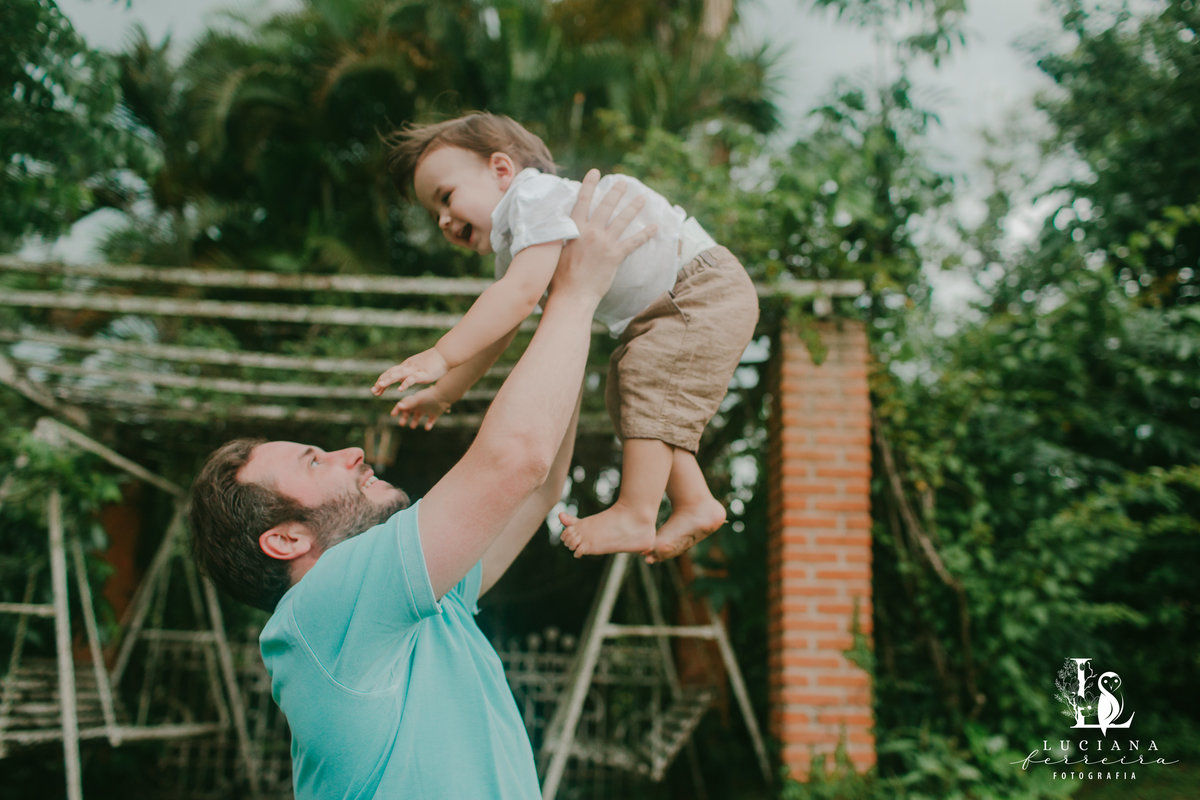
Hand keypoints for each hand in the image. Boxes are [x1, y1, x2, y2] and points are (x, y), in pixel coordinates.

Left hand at [371, 348, 449, 394]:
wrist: (445, 354)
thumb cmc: (434, 362)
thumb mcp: (417, 368)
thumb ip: (408, 374)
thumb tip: (400, 380)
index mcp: (406, 366)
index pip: (390, 372)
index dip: (382, 380)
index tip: (375, 389)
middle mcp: (408, 367)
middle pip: (391, 374)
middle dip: (381, 382)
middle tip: (373, 391)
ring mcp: (414, 370)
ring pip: (398, 375)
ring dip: (388, 380)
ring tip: (380, 386)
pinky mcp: (422, 374)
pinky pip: (412, 379)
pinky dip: (405, 384)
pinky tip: (400, 389)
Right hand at [391, 385, 452, 428]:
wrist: (444, 395)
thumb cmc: (430, 396)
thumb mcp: (417, 399)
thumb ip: (408, 403)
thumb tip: (398, 406)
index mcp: (414, 401)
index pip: (403, 405)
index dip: (397, 409)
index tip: (393, 415)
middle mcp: (419, 405)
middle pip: (409, 412)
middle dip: (405, 417)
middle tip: (401, 424)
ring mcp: (427, 409)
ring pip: (419, 416)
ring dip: (415, 421)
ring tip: (412, 426)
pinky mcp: (435, 413)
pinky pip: (431, 420)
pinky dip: (429, 424)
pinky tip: (428, 428)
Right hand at [549, 170, 657, 303]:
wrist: (572, 295)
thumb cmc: (559, 277)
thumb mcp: (555, 249)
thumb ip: (562, 234)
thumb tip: (561, 224)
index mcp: (574, 228)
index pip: (582, 200)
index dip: (589, 184)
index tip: (595, 172)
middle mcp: (590, 231)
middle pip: (606, 206)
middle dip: (616, 192)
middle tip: (624, 182)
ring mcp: (604, 243)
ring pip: (622, 220)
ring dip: (633, 207)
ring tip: (642, 198)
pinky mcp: (615, 256)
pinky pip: (633, 242)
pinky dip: (645, 234)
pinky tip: (654, 227)